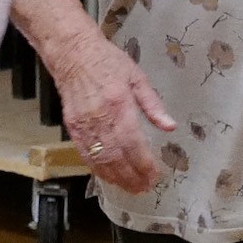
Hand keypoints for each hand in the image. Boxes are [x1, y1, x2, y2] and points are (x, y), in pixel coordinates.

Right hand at [57, 35, 175, 195]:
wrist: (73, 54)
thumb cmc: (108, 62)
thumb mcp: (137, 77)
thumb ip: (153, 104)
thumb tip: (170, 126)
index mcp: (120, 105)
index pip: (133, 144)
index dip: (144, 164)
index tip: (155, 175)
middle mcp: (100, 119)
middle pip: (117, 157)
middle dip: (131, 176)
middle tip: (144, 188)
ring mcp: (84, 125)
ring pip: (100, 160)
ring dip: (116, 177)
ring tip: (130, 188)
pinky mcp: (73, 128)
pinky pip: (85, 154)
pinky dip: (97, 169)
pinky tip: (108, 177)